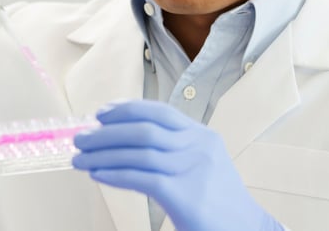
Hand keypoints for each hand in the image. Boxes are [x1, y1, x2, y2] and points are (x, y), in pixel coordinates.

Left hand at [73, 100, 283, 230]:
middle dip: (107, 132)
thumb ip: (174, 149)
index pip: (159, 112)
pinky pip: (142, 179)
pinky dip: (115, 175)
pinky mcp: (185, 196)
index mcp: (202, 136)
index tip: (101, 113)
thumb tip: (124, 139)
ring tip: (79, 158)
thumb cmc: (217, 200)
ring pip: (138, 153)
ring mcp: (193, 171)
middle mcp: (198, 148)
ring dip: (103, 154)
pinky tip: (97, 174)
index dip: (126, 109)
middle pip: (144, 130)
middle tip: (81, 138)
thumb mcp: (202, 163)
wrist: (249, 230)